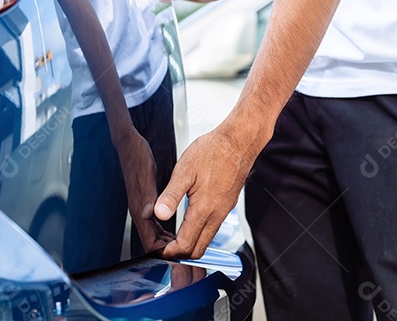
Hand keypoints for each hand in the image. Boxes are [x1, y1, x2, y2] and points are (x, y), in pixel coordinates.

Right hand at [115, 130, 175, 252]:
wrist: (129, 146)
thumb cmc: (138, 159)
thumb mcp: (146, 176)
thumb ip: (148, 197)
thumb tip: (149, 214)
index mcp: (139, 208)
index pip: (150, 242)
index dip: (165, 253)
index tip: (181, 257)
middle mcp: (139, 211)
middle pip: (152, 242)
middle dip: (168, 251)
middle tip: (187, 255)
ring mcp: (142, 208)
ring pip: (154, 235)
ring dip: (168, 243)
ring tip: (185, 246)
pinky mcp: (145, 203)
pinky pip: (156, 225)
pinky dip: (167, 232)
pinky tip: (178, 231)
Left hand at [154, 125, 258, 258]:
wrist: (239, 142)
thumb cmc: (212, 151)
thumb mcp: (184, 170)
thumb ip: (171, 195)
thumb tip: (158, 214)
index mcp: (203, 209)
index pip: (185, 245)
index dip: (169, 252)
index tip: (157, 250)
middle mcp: (216, 215)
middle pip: (198, 250)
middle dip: (179, 254)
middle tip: (163, 248)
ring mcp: (223, 211)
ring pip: (206, 240)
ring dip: (189, 244)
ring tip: (172, 238)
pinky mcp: (227, 205)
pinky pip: (212, 228)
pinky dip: (198, 233)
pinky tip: (188, 222)